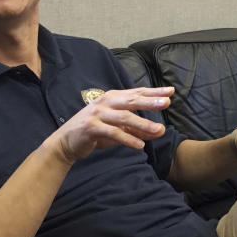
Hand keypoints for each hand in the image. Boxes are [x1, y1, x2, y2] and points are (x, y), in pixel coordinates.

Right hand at [49, 86, 174, 162]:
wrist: (66, 142)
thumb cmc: (95, 133)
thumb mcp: (119, 130)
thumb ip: (138, 129)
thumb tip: (160, 131)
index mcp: (113, 98)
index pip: (136, 93)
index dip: (153, 92)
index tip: (170, 92)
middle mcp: (105, 103)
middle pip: (131, 100)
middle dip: (150, 101)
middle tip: (167, 102)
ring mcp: (97, 114)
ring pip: (124, 117)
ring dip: (143, 123)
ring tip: (159, 130)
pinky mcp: (91, 127)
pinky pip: (112, 132)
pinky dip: (127, 139)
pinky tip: (139, 145)